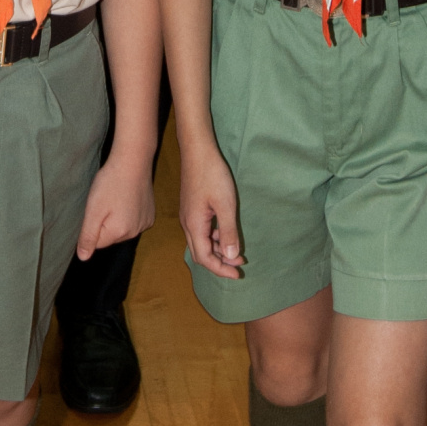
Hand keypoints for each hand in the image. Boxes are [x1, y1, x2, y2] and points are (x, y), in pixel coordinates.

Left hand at [77, 152, 155, 260]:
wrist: (133, 161)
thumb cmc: (111, 182)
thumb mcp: (93, 209)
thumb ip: (88, 235)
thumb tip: (83, 258)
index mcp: (120, 232)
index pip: (98, 243)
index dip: (93, 225)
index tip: (97, 208)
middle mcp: (135, 232)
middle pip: (111, 237)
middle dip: (105, 223)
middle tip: (105, 201)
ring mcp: (145, 223)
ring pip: (122, 229)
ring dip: (116, 218)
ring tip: (116, 198)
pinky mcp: (150, 215)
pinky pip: (133, 221)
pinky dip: (128, 213)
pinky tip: (127, 198)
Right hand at [178, 142, 243, 279]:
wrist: (198, 151)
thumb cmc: (212, 176)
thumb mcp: (226, 204)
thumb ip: (228, 232)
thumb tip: (232, 257)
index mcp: (194, 226)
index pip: (205, 258)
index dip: (221, 269)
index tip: (238, 274)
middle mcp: (187, 225)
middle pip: (200, 254)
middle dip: (219, 263)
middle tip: (239, 266)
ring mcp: (188, 216)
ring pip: (201, 243)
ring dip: (218, 251)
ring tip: (236, 252)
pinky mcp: (192, 209)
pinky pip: (201, 232)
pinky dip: (214, 239)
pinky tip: (225, 233)